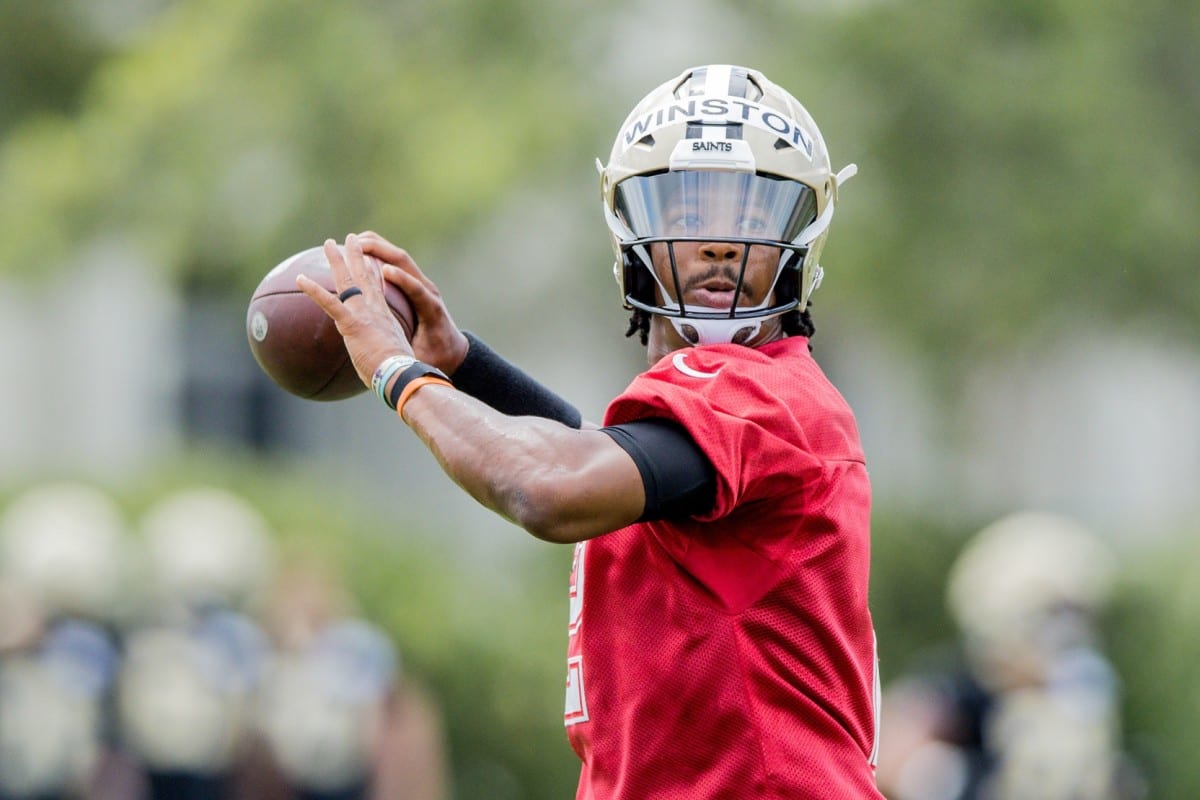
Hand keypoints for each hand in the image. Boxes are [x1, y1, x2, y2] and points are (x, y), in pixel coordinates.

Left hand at [296, 234, 414, 386]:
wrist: (400, 373)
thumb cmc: (396, 373)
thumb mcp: (390, 358)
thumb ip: (381, 353)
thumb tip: (377, 365)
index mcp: (385, 316)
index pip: (377, 287)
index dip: (372, 271)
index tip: (369, 259)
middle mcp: (375, 308)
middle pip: (364, 275)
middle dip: (357, 254)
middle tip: (350, 238)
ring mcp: (363, 313)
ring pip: (348, 279)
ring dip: (336, 260)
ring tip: (328, 243)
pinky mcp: (352, 323)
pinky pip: (329, 302)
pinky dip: (313, 290)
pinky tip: (300, 278)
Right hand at [356, 230, 469, 375]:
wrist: (454, 350)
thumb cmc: (437, 357)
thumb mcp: (426, 360)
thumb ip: (415, 359)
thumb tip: (404, 369)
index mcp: (431, 309)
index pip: (418, 289)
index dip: (403, 279)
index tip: (385, 270)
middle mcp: (427, 291)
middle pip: (405, 263)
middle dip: (381, 250)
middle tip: (355, 243)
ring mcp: (421, 284)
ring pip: (398, 258)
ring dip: (377, 247)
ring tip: (353, 241)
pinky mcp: (415, 284)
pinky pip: (396, 263)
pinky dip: (379, 254)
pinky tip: (361, 251)